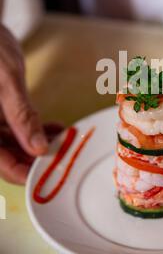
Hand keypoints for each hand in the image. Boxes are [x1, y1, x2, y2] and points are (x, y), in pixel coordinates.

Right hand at [0, 24, 60, 183]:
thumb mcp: (7, 80)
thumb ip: (21, 115)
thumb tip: (37, 149)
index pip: (1, 164)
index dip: (25, 173)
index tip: (53, 172)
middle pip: (7, 158)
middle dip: (37, 160)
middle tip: (65, 155)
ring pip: (14, 146)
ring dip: (39, 145)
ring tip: (65, 140)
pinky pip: (16, 131)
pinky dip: (36, 130)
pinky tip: (57, 128)